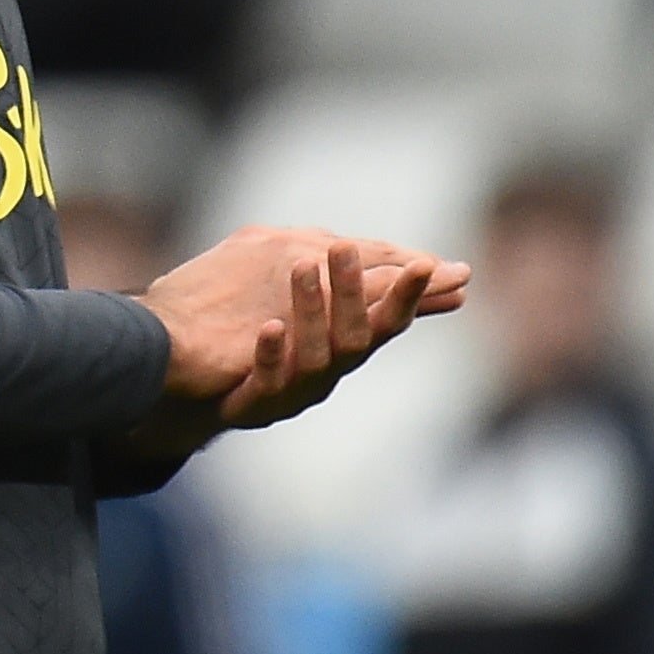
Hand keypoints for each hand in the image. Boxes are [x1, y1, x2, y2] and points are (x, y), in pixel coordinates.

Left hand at [135, 227, 466, 442]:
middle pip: (354, 338)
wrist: (200, 379)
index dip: (411, 295)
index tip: (428, 263)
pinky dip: (271, 353)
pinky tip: (270, 325)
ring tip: (303, 266)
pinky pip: (267, 382)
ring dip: (310, 309)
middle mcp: (328, 371)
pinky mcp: (254, 405)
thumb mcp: (322, 305)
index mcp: (345, 344)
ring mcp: (293, 391)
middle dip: (352, 293)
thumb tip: (453, 269)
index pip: (388, 319)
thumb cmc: (274, 341)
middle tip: (344, 248)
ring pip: (314, 358)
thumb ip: (368, 286)